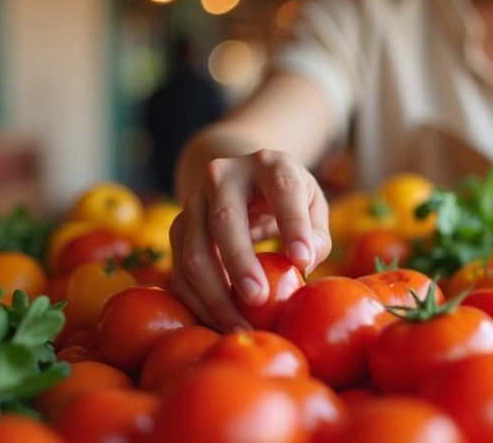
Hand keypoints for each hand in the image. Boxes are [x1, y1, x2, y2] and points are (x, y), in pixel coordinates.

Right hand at [169, 150, 331, 330]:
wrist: (239, 176)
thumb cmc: (286, 197)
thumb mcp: (311, 203)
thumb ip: (316, 234)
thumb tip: (303, 267)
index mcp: (268, 164)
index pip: (283, 191)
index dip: (293, 227)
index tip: (303, 263)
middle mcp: (224, 176)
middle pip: (226, 222)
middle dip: (240, 265)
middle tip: (257, 301)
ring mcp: (194, 201)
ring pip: (195, 253)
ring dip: (215, 296)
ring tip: (240, 327)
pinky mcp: (177, 228)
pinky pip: (180, 272)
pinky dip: (198, 303)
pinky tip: (220, 323)